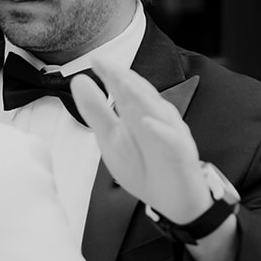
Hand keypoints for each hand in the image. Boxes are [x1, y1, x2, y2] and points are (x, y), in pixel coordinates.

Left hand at [71, 61, 212, 223]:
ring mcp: (170, 134)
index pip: (124, 88)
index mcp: (138, 112)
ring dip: (141, 97)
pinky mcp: (181, 154)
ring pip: (157, 111)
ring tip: (123, 84)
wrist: (172, 200)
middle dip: (124, 78)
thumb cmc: (144, 166)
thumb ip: (96, 111)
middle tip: (107, 66)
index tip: (94, 59)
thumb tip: (79, 81)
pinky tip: (147, 124)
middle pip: (141, 94)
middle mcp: (156, 117)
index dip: (110, 74)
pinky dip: (161, 132)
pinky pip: (172, 141)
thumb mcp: (111, 139)